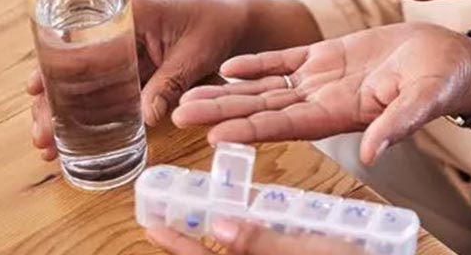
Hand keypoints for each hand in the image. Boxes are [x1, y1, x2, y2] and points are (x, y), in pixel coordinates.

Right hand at [29, 0, 256, 160]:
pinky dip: (90, 115)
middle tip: (41, 133)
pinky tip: (72, 139)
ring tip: (47, 145)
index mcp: (131, 12)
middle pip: (75, 66)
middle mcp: (120, 31)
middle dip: (52, 100)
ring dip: (64, 113)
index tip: (35, 89)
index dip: (53, 63)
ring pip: (86, 84)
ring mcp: (125, 53)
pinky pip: (107, 93)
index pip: (80, 36)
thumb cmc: (218, 21)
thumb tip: (144, 117)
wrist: (240, 21)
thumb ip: (171, 81)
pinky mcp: (135, 71)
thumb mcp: (196, 51)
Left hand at [148, 217, 360, 254]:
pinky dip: (251, 241)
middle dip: (192, 244)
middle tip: (166, 219)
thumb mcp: (317, 254)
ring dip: (219, 241)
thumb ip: (266, 244)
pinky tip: (249, 226)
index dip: (179, 246)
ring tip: (200, 218)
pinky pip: (265, 253)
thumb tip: (221, 227)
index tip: (152, 226)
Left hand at [173, 23, 470, 165]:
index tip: (213, 135)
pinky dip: (256, 64)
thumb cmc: (442, 81)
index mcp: (341, 114)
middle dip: (222, 112)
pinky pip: (285, 62)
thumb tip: (374, 152)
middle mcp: (323, 101)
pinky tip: (227, 66)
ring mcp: (323, 79)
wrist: (453, 58)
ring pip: (265, 88)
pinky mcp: (330, 56)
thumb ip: (395, 125)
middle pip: (263, 109)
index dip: (249, 128)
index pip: (285, 125)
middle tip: (178, 114)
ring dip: (228, 91)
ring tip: (188, 95)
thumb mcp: (422, 101)